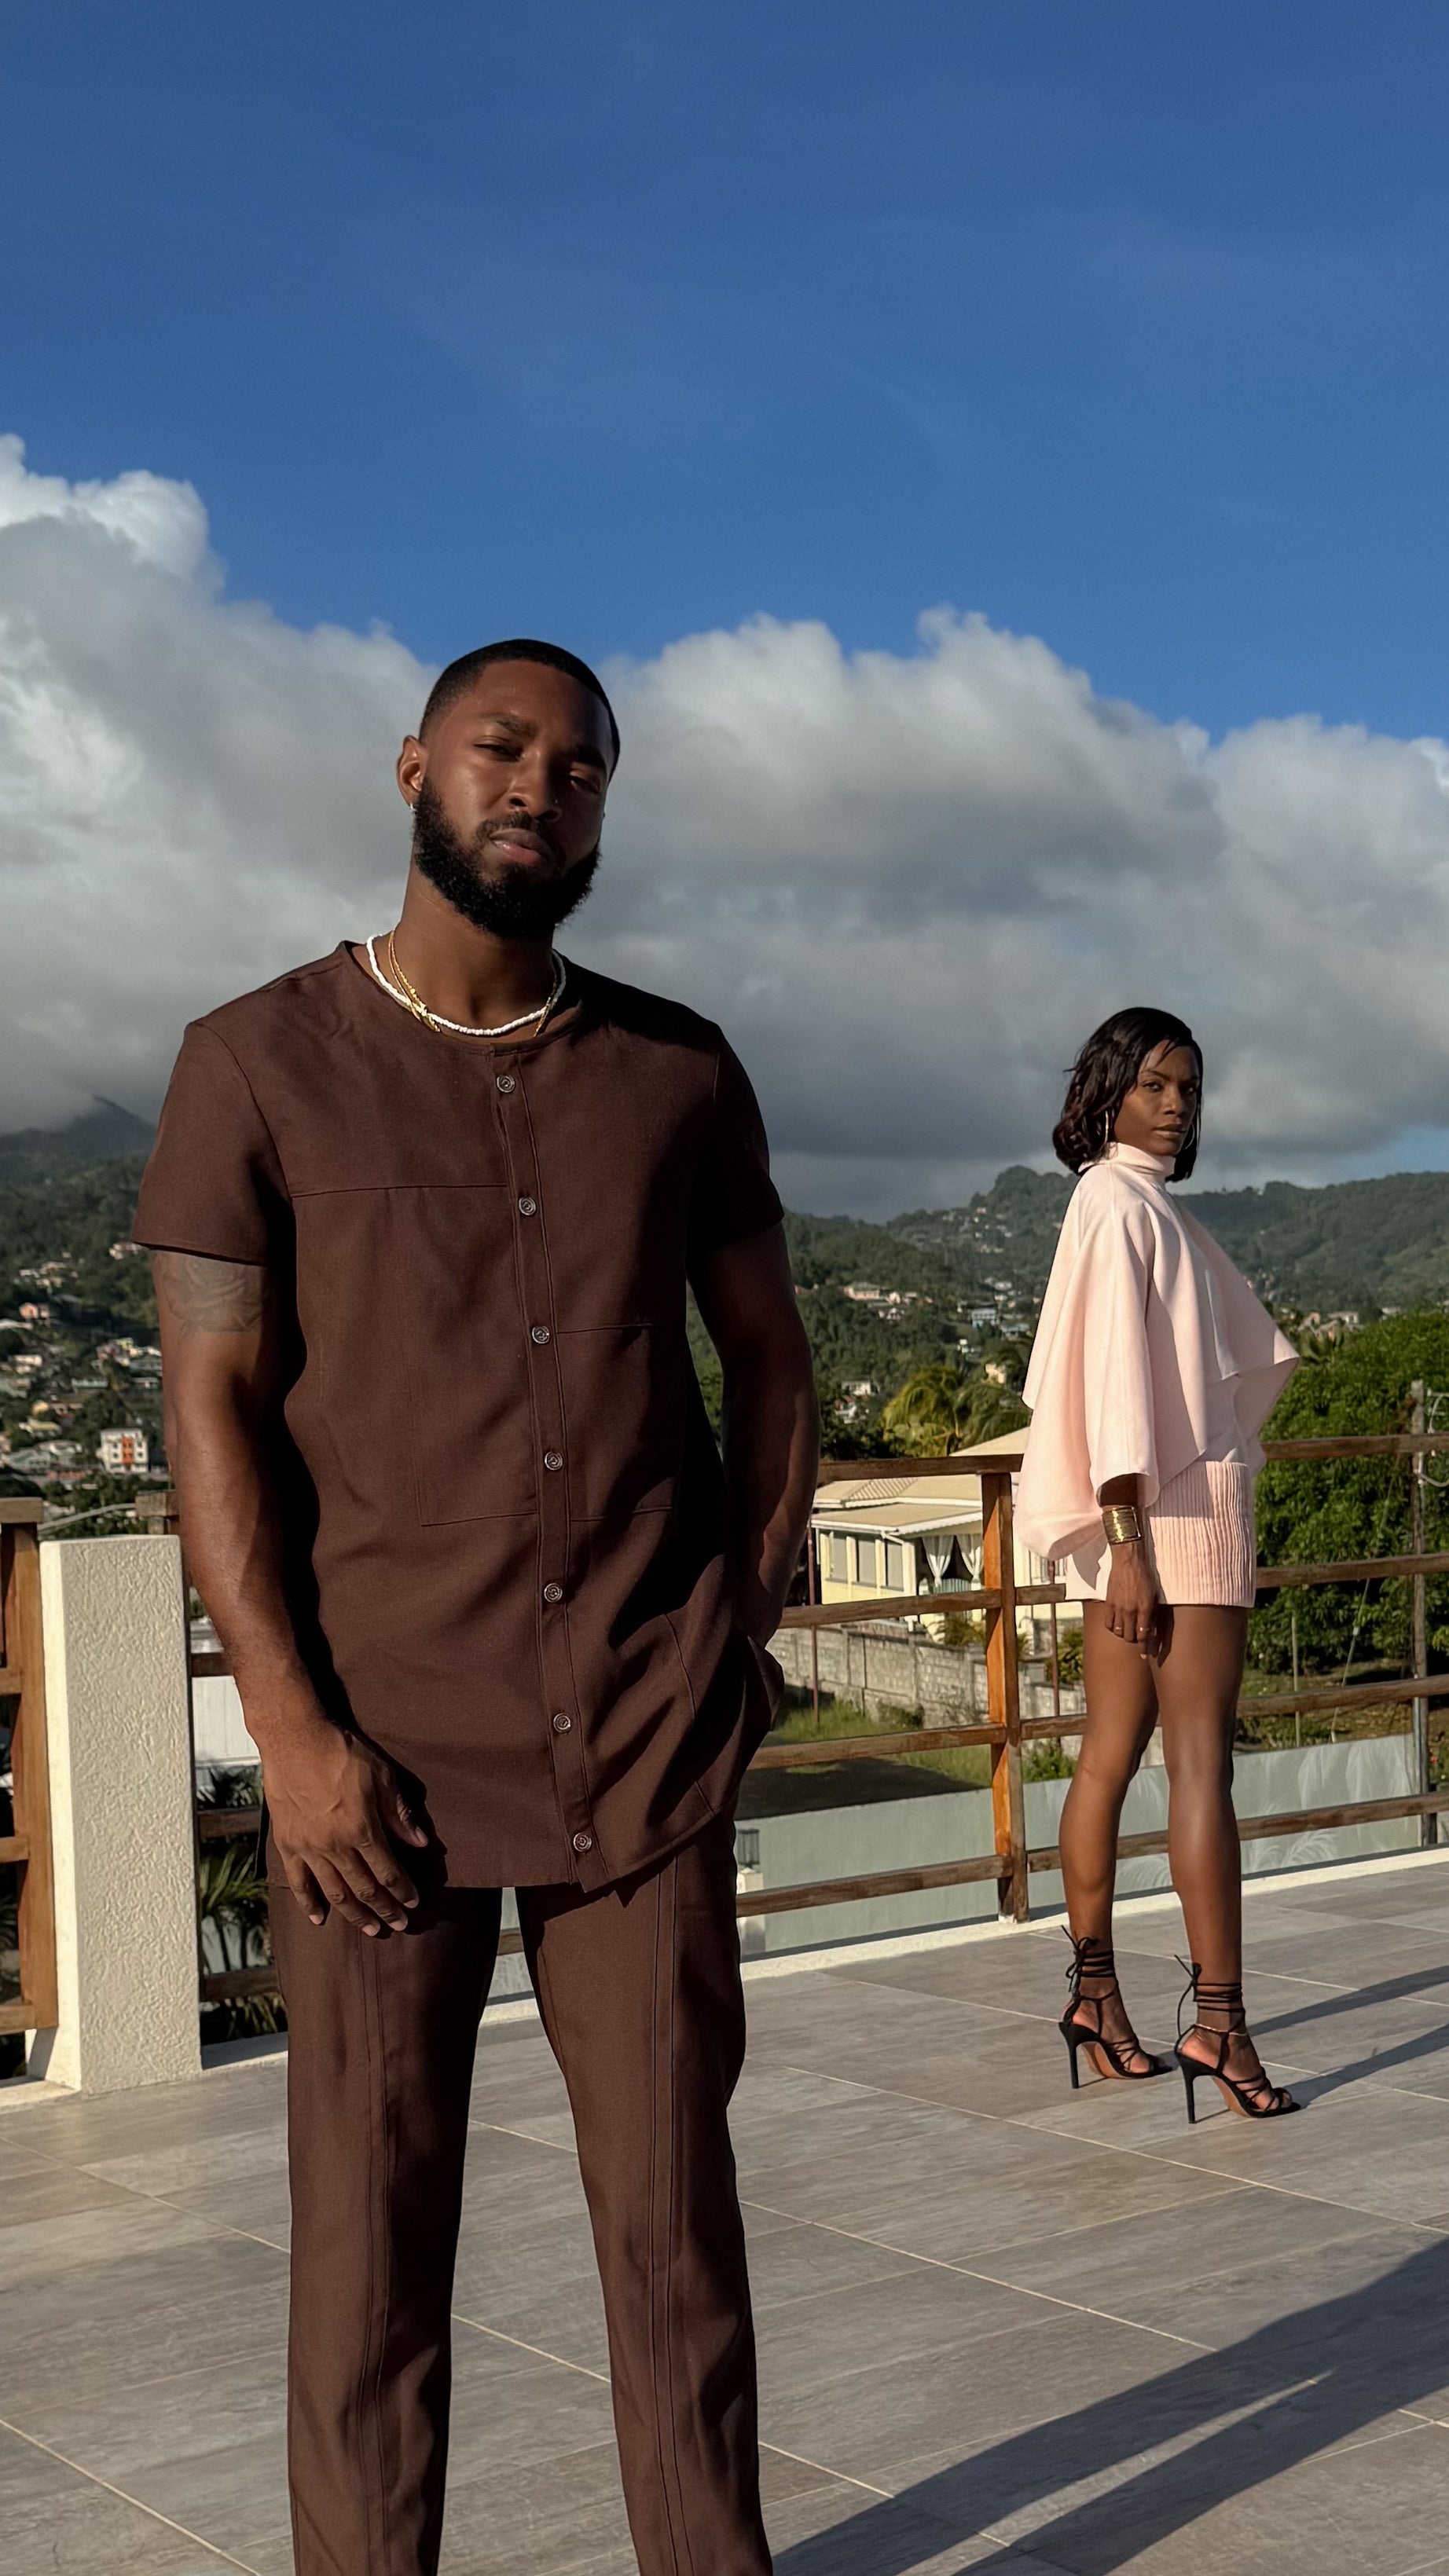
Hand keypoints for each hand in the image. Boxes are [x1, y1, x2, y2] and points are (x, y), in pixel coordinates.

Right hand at [253, 1692, 427, 1933]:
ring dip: (354, 1915)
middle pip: (365, 1889)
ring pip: (335, 1892)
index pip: (389, 1872)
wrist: (294, 1739)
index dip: (403, 1892)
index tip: (414, 1903)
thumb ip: (399, 1814)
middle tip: (399, 1926)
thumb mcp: (381, 1776)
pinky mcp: (287, 1844)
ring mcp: (309, 1848)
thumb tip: (421, 1842)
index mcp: (362, 1830)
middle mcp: (336, 1846)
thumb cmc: (341, 1752)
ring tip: (370, 1930)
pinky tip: (318, 1918)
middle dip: (385, 1910)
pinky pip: (299, 1881)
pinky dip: (308, 1902)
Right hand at [1103, 1545, 1161, 1660]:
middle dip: (1134, 1641)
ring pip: (1118, 1632)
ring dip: (1123, 1634)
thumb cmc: (1145, 1575)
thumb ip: (1151, 1613)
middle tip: (1137, 1638)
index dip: (1145, 1648)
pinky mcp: (1109, 1603)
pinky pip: (1108, 1623)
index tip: (1146, 1655)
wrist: (1129, 1560)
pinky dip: (1113, 1627)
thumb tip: (1150, 1629)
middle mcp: (1131, 1610)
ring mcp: (1118, 1607)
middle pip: (1129, 1637)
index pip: (1144, 1635)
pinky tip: (1116, 1624)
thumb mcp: (1154, 1595)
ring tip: (1127, 1630)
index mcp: (1145, 1608)